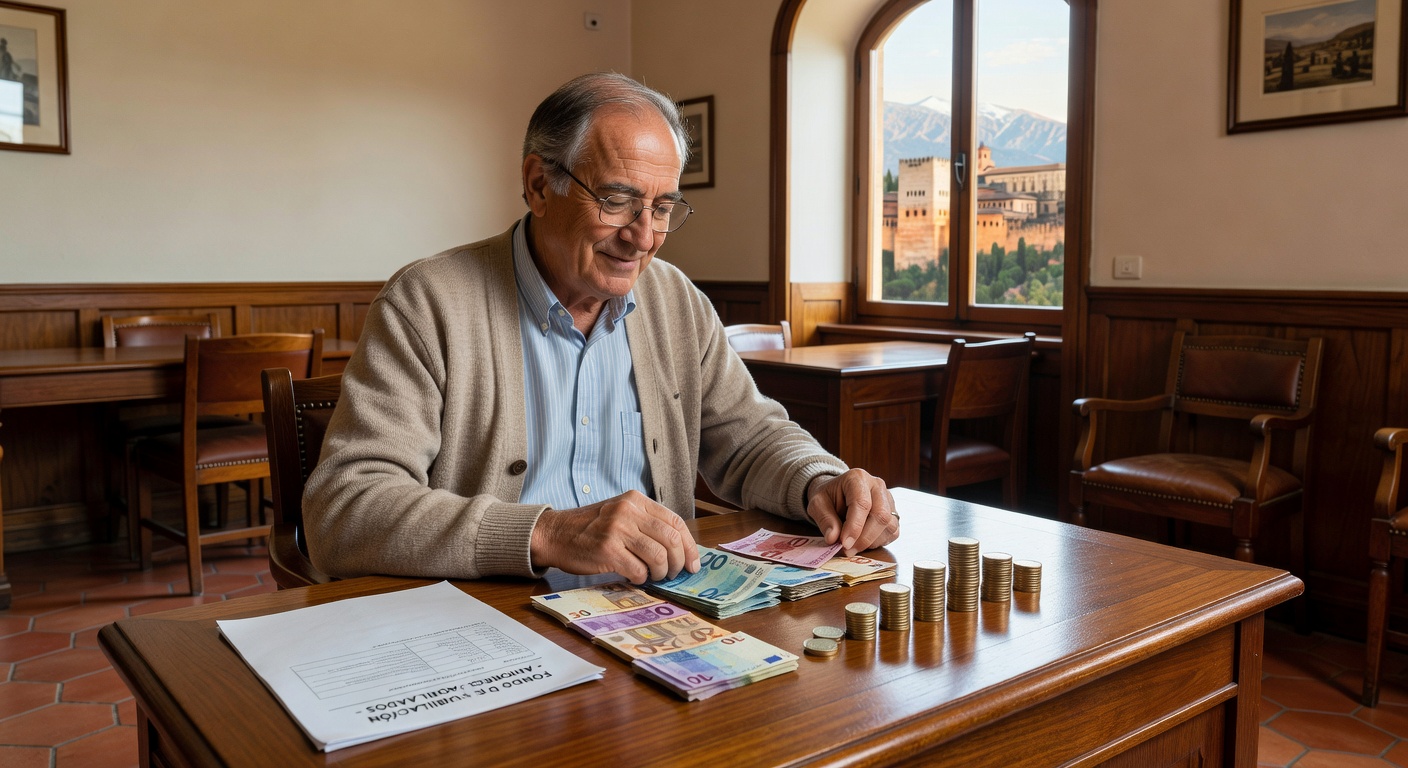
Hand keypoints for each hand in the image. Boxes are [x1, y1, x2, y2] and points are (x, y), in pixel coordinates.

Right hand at [530, 490, 701, 584]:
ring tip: (654, 577)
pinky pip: (638, 569)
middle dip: (678, 562)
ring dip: (661, 573)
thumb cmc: (590, 528)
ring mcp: (617, 529)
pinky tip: (635, 577)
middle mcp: (628, 511)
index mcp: (635, 500)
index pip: (675, 521)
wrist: (555, 533)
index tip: (693, 564)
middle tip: (674, 574)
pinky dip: (641, 578)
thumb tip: (679, 549)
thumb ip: (646, 524)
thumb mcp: (620, 514)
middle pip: (670, 539)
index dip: (689, 546)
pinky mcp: (607, 550)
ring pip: (658, 556)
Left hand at [805, 470, 897, 555]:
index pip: (862, 503)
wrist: (837, 494)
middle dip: (864, 538)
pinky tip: (863, 542)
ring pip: (889, 525)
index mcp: (857, 478)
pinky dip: (879, 542)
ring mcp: (889, 499)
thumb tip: (833, 538)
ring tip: (853, 546)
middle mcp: (877, 486)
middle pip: (880, 515)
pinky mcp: (894, 513)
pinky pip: (893, 532)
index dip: (855, 526)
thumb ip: (825, 519)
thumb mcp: (817, 504)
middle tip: (847, 550)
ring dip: (871, 542)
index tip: (844, 544)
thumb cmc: (828, 497)